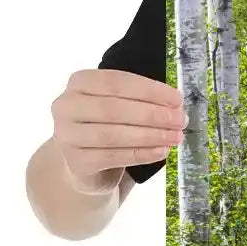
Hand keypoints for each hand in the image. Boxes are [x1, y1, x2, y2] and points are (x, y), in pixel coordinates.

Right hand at [51, 69, 184, 193]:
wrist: (87, 163)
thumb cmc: (110, 125)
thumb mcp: (122, 106)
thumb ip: (143, 101)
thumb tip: (176, 107)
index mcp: (80, 83)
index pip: (116, 82)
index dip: (150, 90)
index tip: (177, 99)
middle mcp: (66, 106)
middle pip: (114, 109)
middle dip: (153, 115)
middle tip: (180, 120)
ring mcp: (66, 135)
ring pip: (113, 134)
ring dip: (150, 135)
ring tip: (175, 137)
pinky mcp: (76, 162)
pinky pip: (113, 157)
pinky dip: (141, 154)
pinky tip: (161, 151)